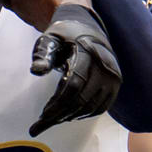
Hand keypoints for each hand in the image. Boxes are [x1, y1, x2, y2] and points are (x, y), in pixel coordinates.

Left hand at [28, 5, 120, 136]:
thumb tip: (36, 70)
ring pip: (91, 106)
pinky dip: (84, 115)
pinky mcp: (115, 84)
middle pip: (81, 99)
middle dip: (60, 114)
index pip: (73, 85)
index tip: (41, 116)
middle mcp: (104, 66)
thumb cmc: (64, 36)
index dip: (57, 103)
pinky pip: (101, 107)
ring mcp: (112, 77)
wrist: (88, 28)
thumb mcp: (49, 39)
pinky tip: (69, 115)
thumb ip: (42, 54)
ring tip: (52, 118)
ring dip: (70, 116)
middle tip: (41, 123)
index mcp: (87, 53)